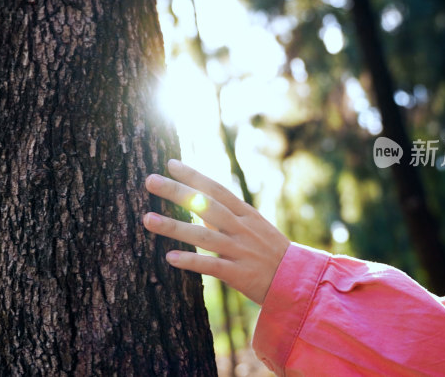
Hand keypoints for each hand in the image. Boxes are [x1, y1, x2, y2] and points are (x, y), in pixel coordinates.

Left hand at [143, 159, 289, 304]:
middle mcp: (242, 228)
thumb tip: (198, 201)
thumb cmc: (271, 252)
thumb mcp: (254, 227)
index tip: (170, 163)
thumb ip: (226, 215)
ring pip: (204, 235)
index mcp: (246, 214)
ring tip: (147, 219)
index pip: (216, 189)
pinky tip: (170, 258)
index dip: (193, 175)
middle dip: (177, 192)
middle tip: (150, 180)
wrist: (297, 281)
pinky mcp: (239, 274)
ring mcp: (241, 250)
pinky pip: (212, 266)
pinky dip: (191, 261)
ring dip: (174, 227)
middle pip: (206, 205)